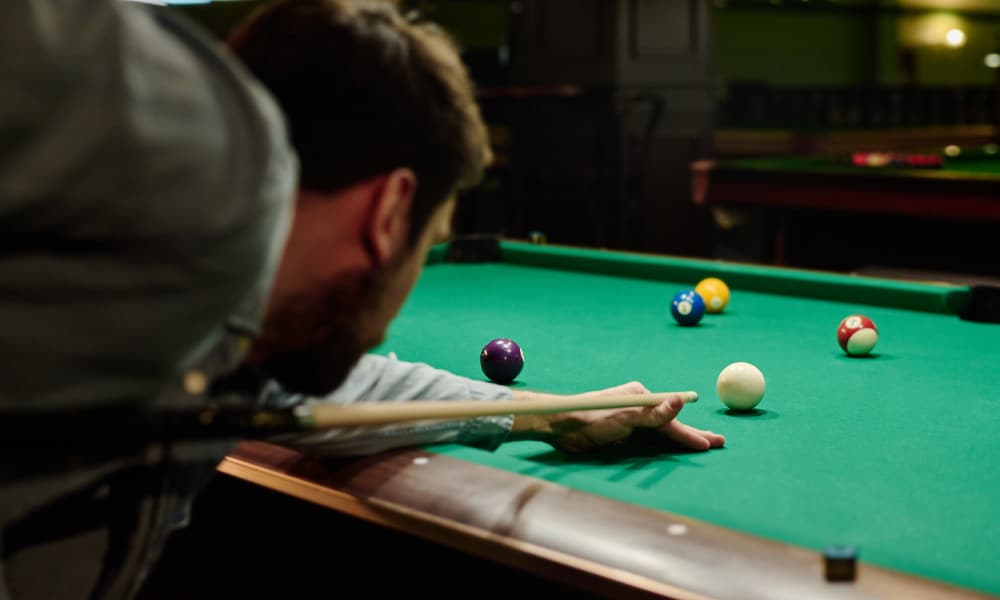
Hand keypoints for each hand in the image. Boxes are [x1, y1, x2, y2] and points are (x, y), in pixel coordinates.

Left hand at [510, 382, 724, 452]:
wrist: (560, 424)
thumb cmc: (591, 417)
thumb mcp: (626, 416)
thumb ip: (654, 413)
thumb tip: (681, 400)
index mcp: (641, 397)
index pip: (672, 420)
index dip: (692, 433)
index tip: (711, 444)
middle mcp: (638, 407)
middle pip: (671, 424)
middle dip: (694, 434)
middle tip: (719, 442)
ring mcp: (630, 419)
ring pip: (661, 433)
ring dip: (682, 439)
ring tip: (702, 444)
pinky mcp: (621, 431)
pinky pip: (649, 439)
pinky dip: (664, 443)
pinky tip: (673, 446)